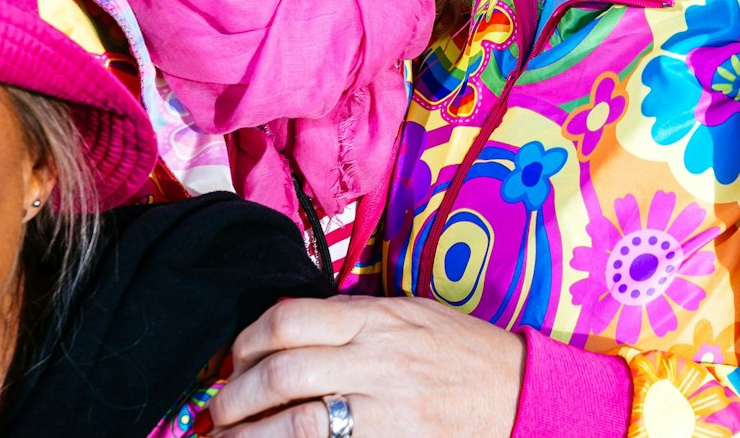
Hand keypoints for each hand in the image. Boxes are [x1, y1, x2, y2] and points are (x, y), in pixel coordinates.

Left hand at [211, 296, 521, 437]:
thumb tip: (285, 327)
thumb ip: (354, 317)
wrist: (521, 394)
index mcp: (379, 319)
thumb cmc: (464, 352)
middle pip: (280, 374)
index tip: (233, 362)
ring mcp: (387, 410)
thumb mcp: (412, 314)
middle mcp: (379, 360)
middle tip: (218, 414)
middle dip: (233, 399)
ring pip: (295, 424)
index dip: (245, 342)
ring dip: (249, 437)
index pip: (289, 320)